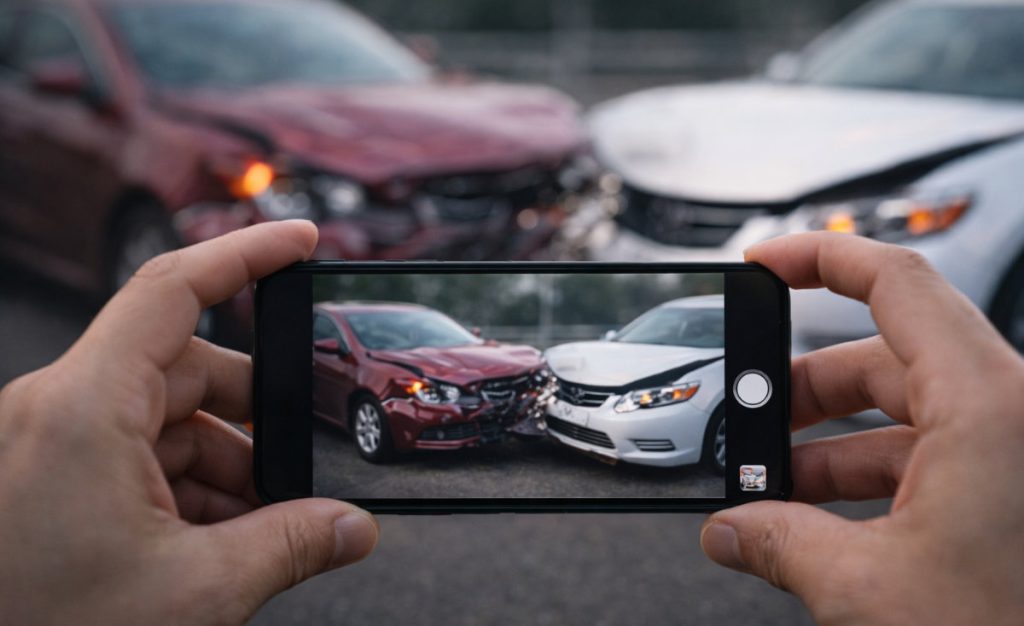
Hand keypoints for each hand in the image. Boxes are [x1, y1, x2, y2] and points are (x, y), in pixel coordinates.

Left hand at [0, 221, 377, 624]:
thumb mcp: (194, 591)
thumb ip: (292, 545)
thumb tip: (352, 526)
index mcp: (84, 408)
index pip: (173, 289)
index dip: (245, 253)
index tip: (299, 241)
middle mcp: (57, 408)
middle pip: (187, 369)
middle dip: (253, 421)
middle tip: (298, 475)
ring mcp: (48, 441)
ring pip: (164, 419)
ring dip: (222, 466)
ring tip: (255, 530)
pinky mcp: (45, 475)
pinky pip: (133, 453)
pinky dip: (183, 487)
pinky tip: (213, 539)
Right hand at [700, 232, 1023, 623]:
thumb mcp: (871, 590)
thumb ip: (782, 545)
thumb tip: (732, 531)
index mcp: (989, 406)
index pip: (896, 282)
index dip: (819, 258)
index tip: (765, 264)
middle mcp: (1013, 413)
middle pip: (887, 355)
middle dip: (804, 388)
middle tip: (750, 419)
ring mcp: (1015, 451)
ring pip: (907, 411)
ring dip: (833, 444)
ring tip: (777, 489)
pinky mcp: (1014, 490)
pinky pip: (932, 456)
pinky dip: (871, 479)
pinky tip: (822, 521)